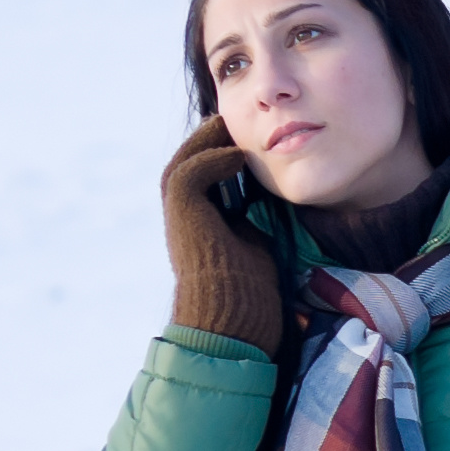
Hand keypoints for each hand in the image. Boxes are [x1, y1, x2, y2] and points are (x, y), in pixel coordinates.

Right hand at [162, 116, 286, 355]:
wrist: (234, 325)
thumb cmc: (250, 296)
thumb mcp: (255, 245)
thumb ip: (252, 221)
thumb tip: (270, 203)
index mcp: (200, 223)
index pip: (207, 177)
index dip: (226, 155)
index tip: (254, 144)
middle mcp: (184, 217)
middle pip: (190, 162)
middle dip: (212, 140)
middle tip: (239, 126)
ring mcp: (179, 216)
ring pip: (184, 162)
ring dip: (208, 142)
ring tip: (234, 130)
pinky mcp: (182, 215)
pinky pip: (190, 173)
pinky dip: (212, 159)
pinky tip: (238, 158)